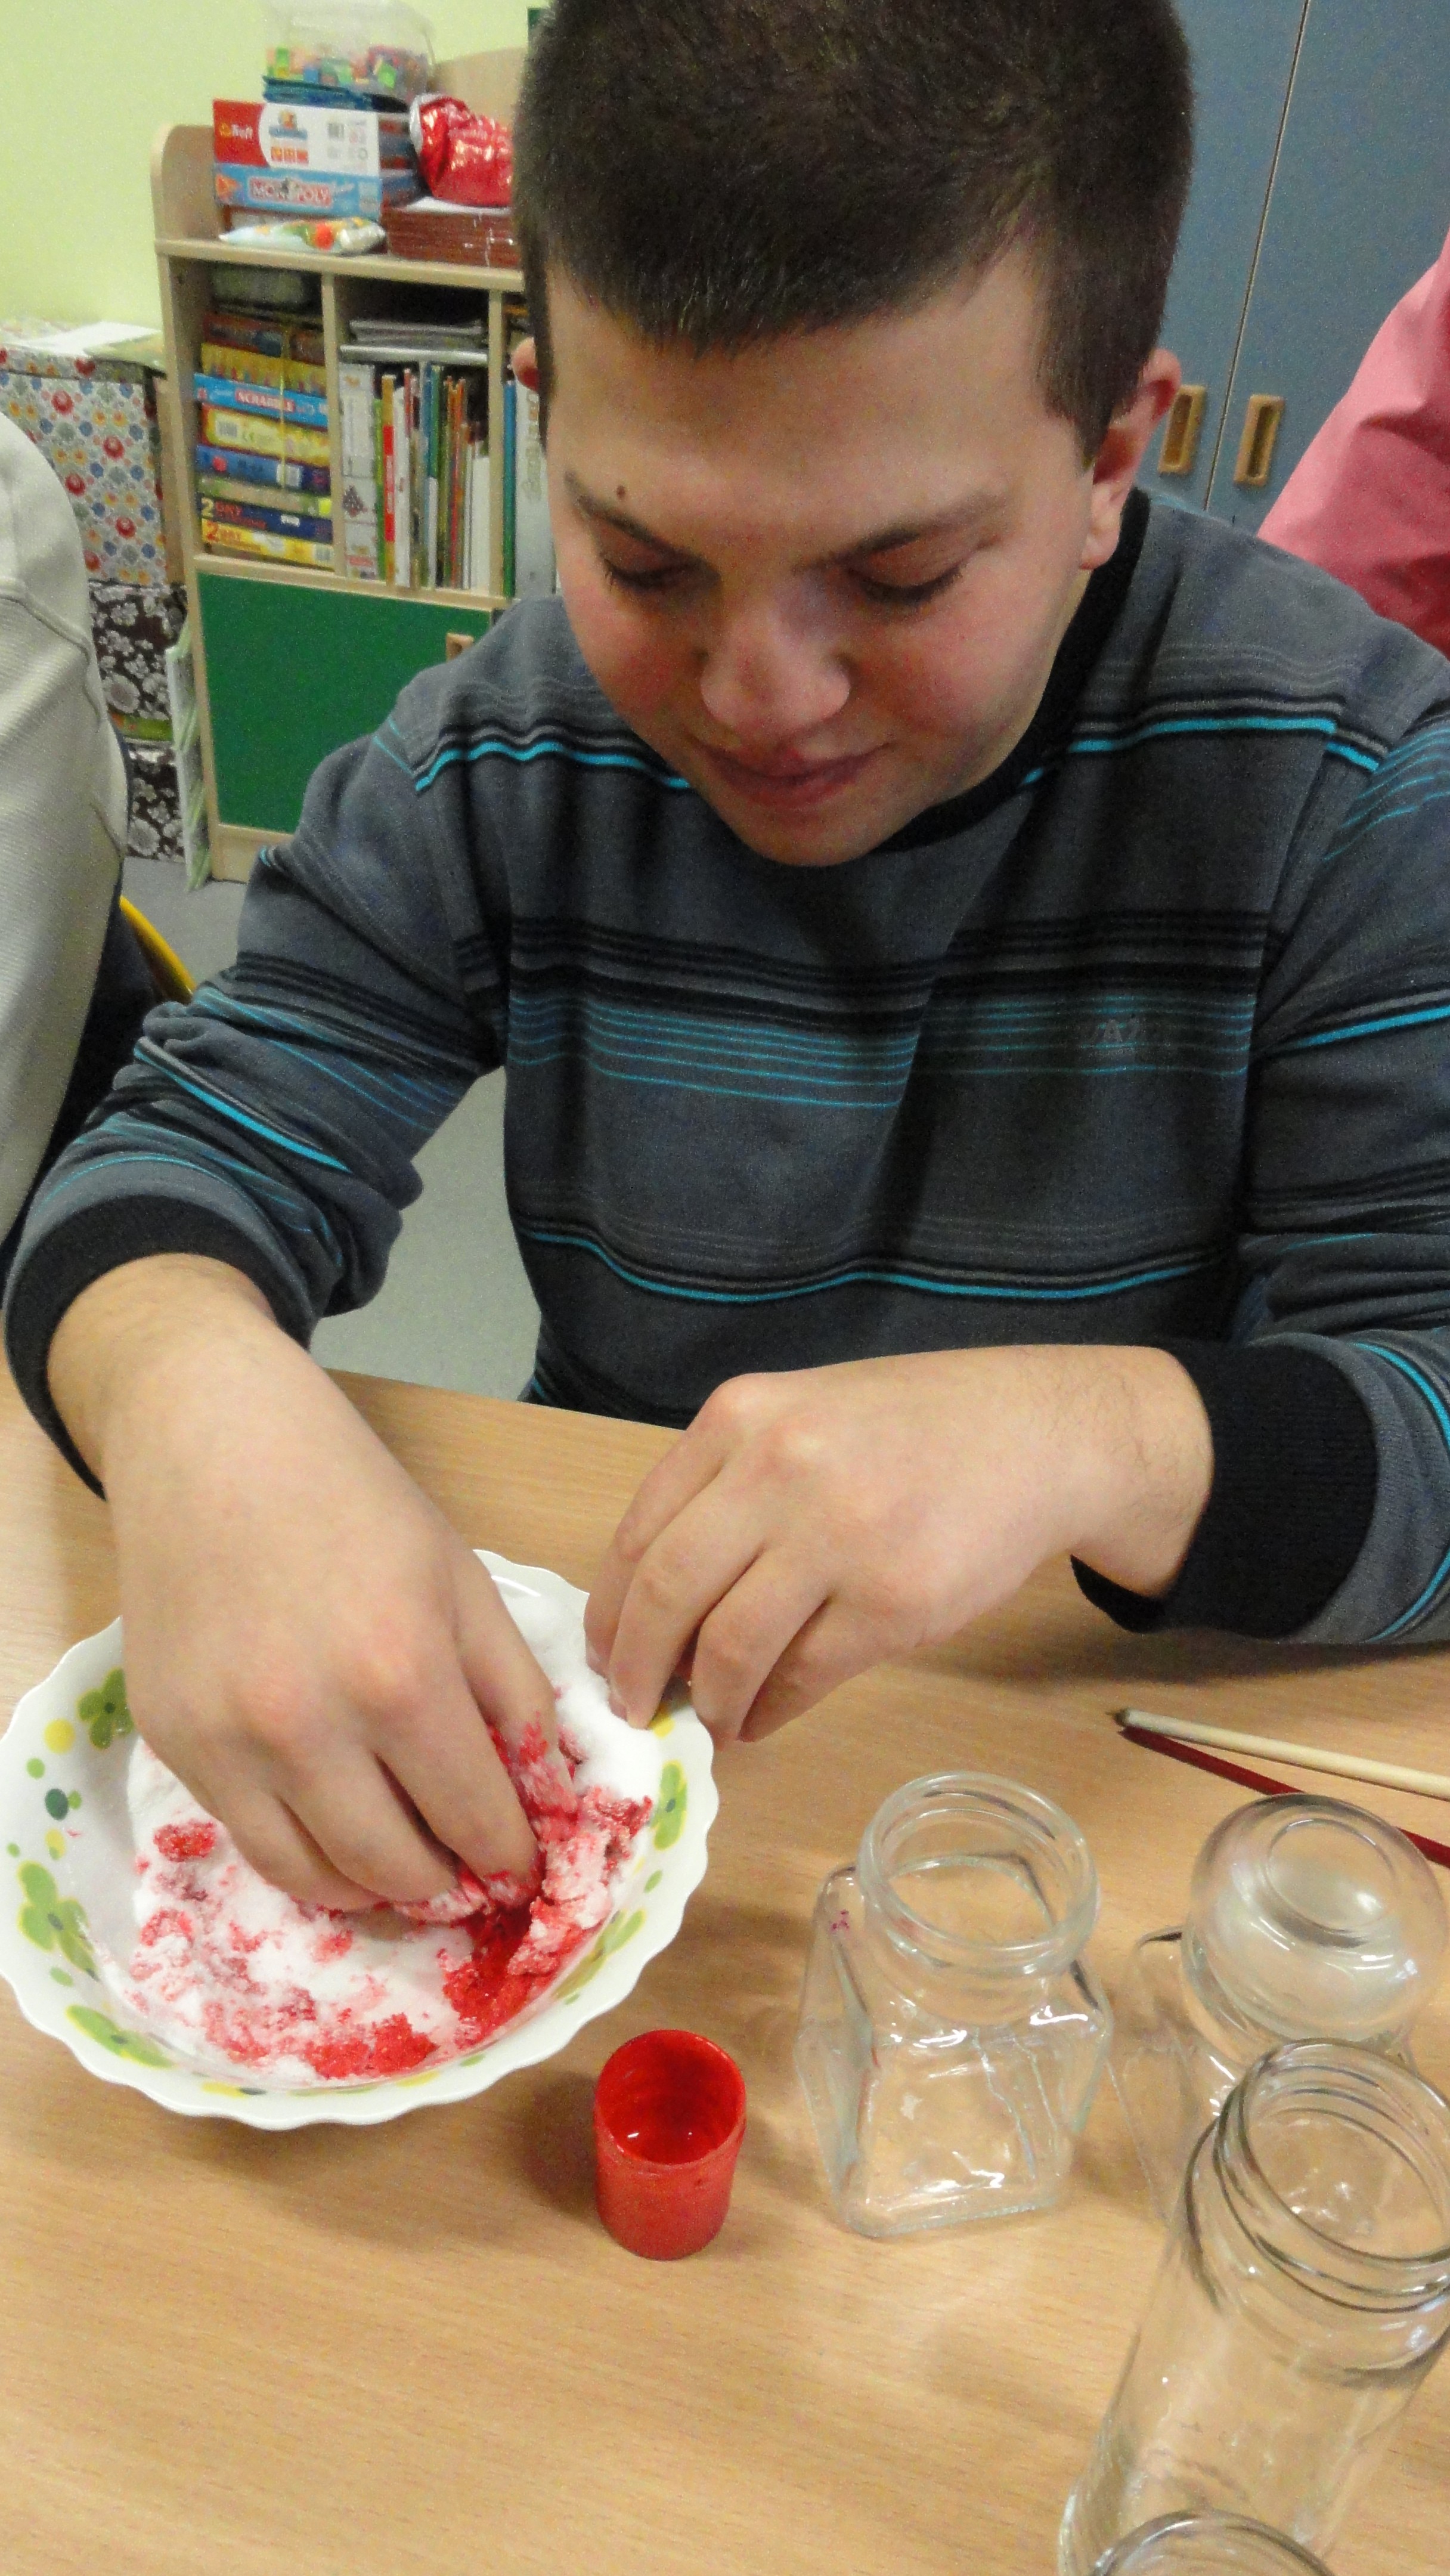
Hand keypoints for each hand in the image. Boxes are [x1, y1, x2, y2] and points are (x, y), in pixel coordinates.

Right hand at [49, 1257, 560, 1909]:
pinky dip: (310, 1864)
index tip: (531, 1867)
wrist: (212, 1445)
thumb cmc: (353, 1502)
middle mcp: (307, 1726)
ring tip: (415, 1870)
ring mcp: (228, 1744)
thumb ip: (513, 1693)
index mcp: (400, 1673)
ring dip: (383, 1892)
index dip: (515, 1856)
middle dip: (454, 1883)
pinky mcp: (173, 1744)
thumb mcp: (463, 1582)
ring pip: (323, 1878)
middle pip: (402, 1866)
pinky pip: (256, 1845)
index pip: (478, 1817)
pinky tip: (342, 1842)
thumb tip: (548, 1796)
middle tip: (476, 1876)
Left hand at [585, 1346, 1211, 1742]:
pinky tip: (761, 1717)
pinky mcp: (894, 1604)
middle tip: (632, 1705)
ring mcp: (839, 1537)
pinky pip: (801, 1679)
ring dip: (706, 1699)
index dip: (608, 1611)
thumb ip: (725, 1486)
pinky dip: (767, 1712)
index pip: (638, 1533)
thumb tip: (651, 1606)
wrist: (1035, 1434)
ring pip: (728, 1649)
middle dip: (634, 1667)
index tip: (603, 1655)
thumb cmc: (907, 1430)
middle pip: (665, 1595)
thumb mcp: (798, 1416)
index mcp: (740, 1419)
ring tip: (709, 1714)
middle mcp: (778, 1469)